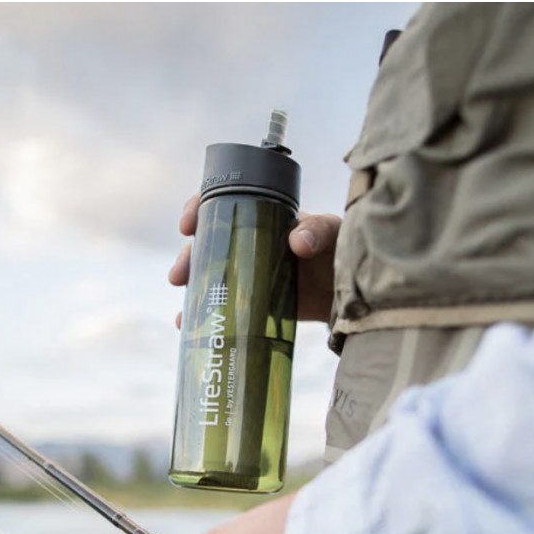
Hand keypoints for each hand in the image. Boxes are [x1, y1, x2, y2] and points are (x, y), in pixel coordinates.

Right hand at [169, 195, 340, 326]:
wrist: (354, 292)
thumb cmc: (342, 250)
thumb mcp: (333, 233)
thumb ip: (319, 230)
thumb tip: (297, 241)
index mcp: (263, 218)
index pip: (223, 204)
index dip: (199, 210)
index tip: (187, 225)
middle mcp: (250, 243)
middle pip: (209, 246)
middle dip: (188, 260)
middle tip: (179, 276)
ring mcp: (251, 275)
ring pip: (212, 277)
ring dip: (192, 292)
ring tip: (183, 314)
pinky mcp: (257, 304)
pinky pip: (226, 307)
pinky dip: (206, 318)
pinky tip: (190, 329)